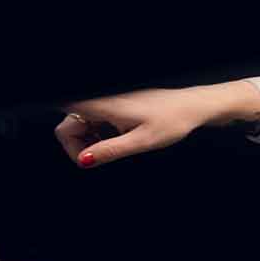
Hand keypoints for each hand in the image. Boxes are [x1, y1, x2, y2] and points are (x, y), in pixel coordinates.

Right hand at [54, 81, 259, 167]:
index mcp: (105, 105)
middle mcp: (104, 100)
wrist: (194, 105)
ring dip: (91, 139)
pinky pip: (97, 118)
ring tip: (117, 147)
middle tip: (102, 157)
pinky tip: (121, 138)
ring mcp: (110, 101)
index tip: (86, 158)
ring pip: (83, 121)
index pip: (66, 121)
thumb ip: (110, 150)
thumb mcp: (142, 141)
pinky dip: (102, 132)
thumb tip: (84, 160)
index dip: (68, 142)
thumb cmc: (173, 120)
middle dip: (79, 144)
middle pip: (71, 123)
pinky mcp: (117, 103)